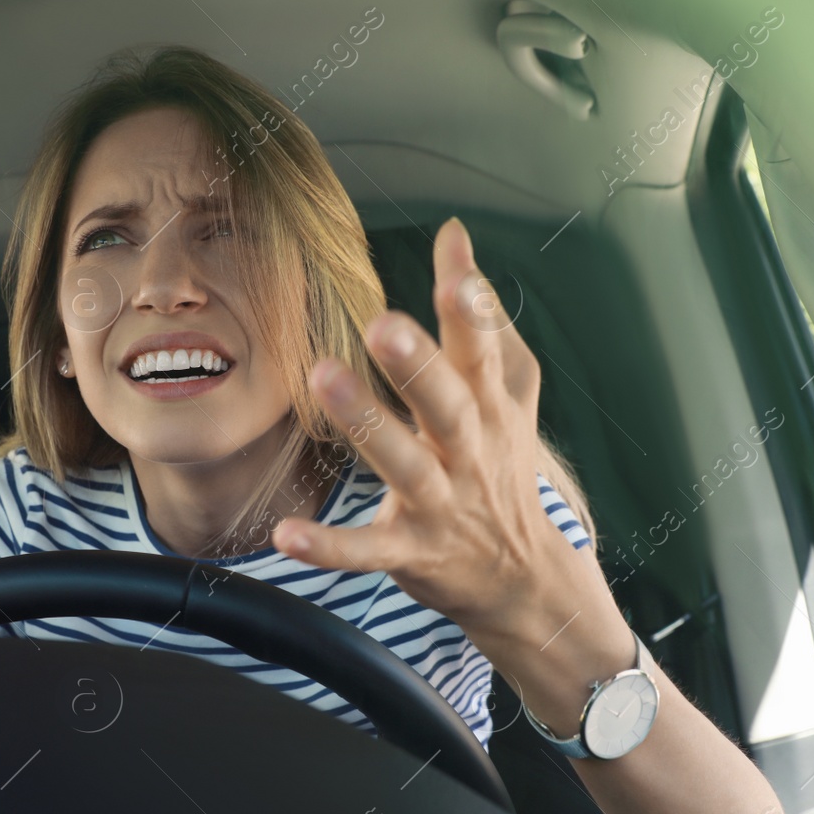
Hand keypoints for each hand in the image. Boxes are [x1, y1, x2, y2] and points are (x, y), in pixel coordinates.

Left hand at [271, 217, 630, 681]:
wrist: (526, 578)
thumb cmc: (505, 465)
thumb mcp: (509, 391)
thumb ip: (480, 314)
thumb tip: (454, 234)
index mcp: (489, 408)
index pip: (483, 354)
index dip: (472, 314)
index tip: (454, 275)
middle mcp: (468, 452)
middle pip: (447, 404)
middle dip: (417, 365)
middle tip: (380, 322)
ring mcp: (439, 505)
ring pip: (405, 465)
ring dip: (368, 424)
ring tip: (325, 380)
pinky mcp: (410, 552)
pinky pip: (366, 551)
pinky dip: (329, 547)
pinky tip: (286, 535)